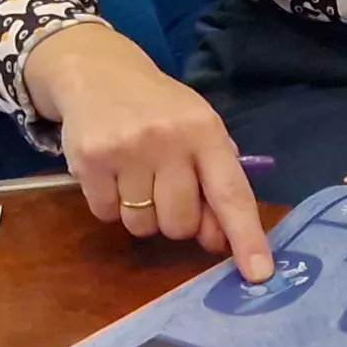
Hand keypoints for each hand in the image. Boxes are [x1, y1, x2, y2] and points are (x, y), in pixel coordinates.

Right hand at [27, 22, 274, 282]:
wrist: (98, 71)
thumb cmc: (159, 109)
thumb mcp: (199, 128)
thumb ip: (216, 180)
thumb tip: (220, 241)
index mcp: (205, 131)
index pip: (231, 193)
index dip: (246, 237)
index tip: (259, 274)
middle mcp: (168, 140)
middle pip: (181, 224)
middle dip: (176, 220)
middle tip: (166, 189)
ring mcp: (126, 150)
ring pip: (142, 226)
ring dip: (142, 213)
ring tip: (136, 176)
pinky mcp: (88, 160)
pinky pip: (107, 215)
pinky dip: (110, 205)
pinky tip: (111, 173)